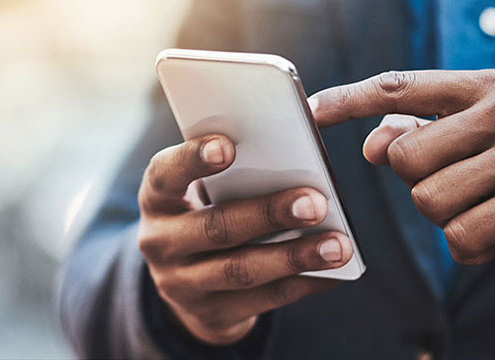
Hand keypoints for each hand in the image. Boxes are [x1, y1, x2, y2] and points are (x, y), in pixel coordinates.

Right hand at [137, 134, 353, 344]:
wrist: (187, 283)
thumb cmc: (207, 212)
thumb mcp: (202, 192)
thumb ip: (233, 174)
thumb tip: (296, 159)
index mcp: (156, 199)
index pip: (165, 175)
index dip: (192, 160)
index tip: (228, 146)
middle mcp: (160, 243)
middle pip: (215, 228)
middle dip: (268, 215)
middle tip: (315, 202)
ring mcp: (181, 285)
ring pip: (241, 271)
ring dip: (293, 257)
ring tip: (338, 246)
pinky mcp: (211, 315)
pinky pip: (264, 299)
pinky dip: (304, 284)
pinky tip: (335, 272)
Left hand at [308, 70, 494, 289]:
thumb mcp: (472, 140)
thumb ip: (417, 133)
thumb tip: (372, 143)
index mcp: (483, 88)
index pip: (399, 87)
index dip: (348, 100)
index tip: (310, 111)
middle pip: (404, 156)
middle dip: (419, 184)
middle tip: (461, 188)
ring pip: (428, 200)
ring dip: (445, 219)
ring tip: (483, 209)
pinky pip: (460, 237)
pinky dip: (469, 248)